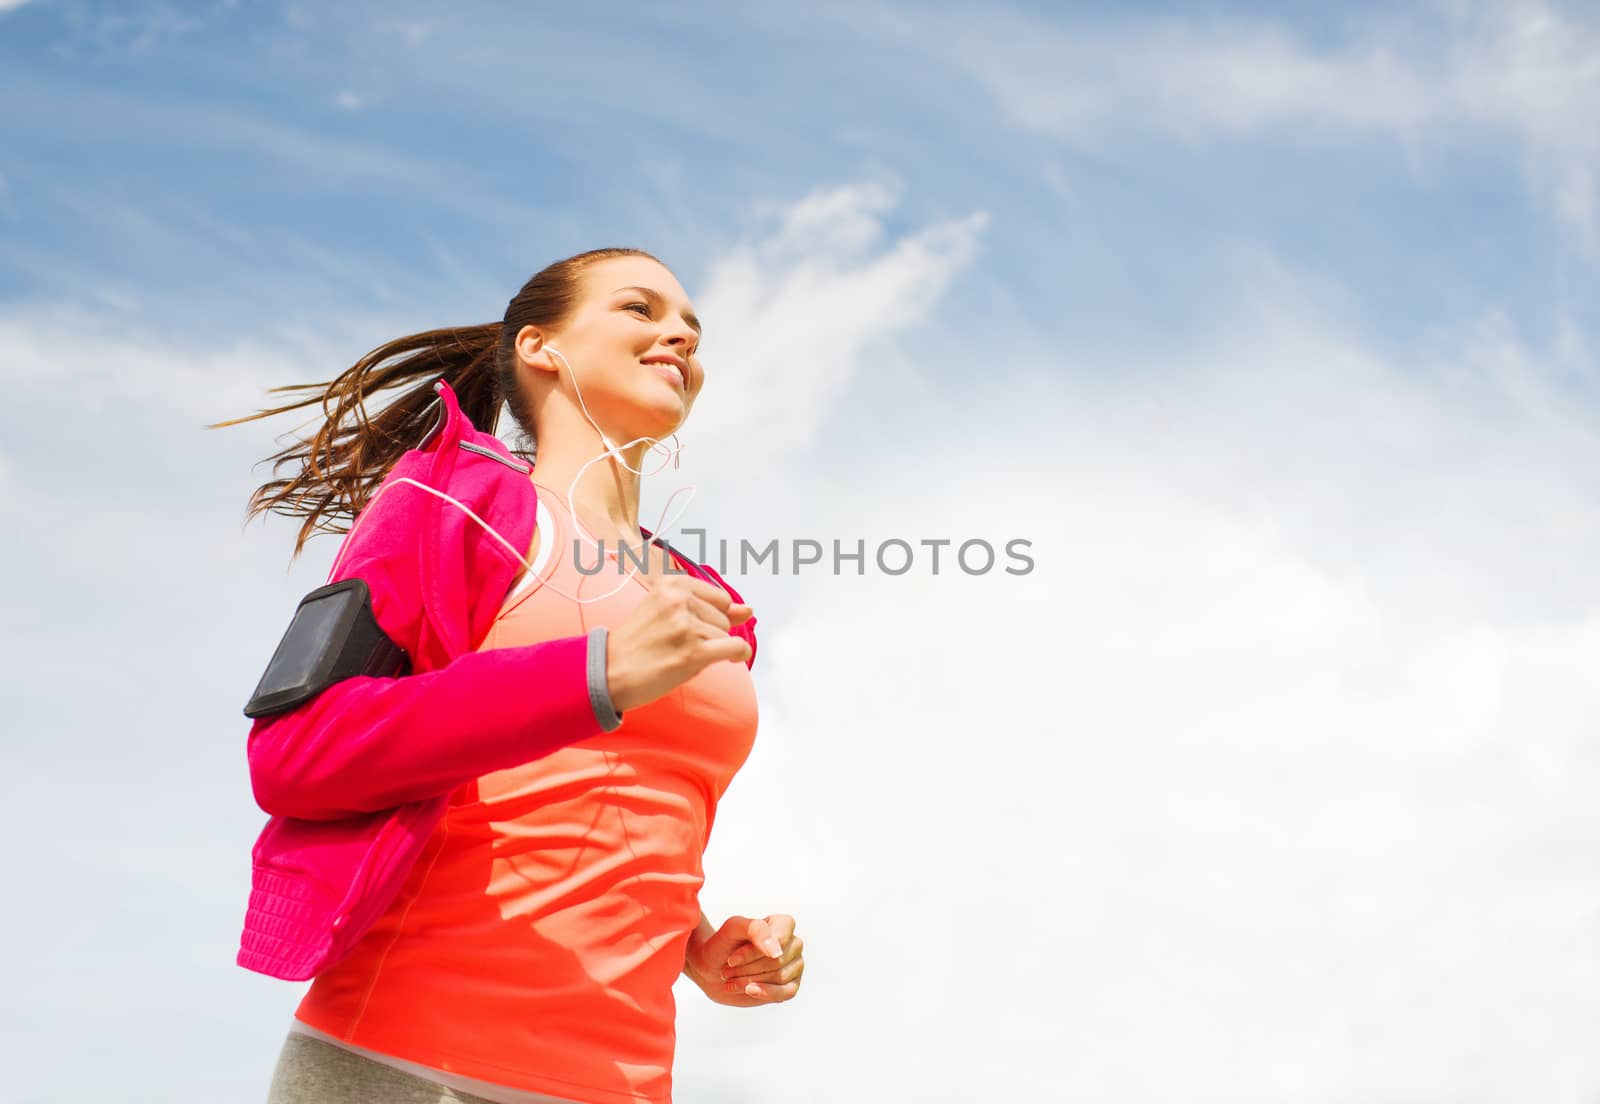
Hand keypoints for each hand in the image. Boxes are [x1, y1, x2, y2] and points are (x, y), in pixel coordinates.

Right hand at [606, 575, 752, 712]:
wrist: (610, 671)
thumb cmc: (638, 644)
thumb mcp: (667, 613)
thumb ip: (710, 607)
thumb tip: (748, 609)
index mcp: (671, 585)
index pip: (719, 597)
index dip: (713, 617)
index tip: (693, 629)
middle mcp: (679, 601)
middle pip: (723, 617)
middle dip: (711, 633)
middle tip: (679, 644)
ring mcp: (687, 626)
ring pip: (726, 635)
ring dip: (713, 648)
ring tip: (683, 654)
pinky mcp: (694, 652)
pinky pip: (735, 647)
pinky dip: (738, 654)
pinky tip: (731, 658)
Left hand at [685, 914, 803, 1007]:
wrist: (714, 969)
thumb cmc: (724, 944)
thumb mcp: (734, 928)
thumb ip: (756, 930)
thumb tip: (777, 952)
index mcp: (784, 924)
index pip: (779, 939)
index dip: (753, 952)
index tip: (731, 960)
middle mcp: (794, 944)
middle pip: (777, 961)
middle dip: (747, 968)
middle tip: (727, 970)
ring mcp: (795, 966)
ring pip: (780, 978)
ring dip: (751, 981)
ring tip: (732, 979)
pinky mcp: (790, 986)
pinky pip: (786, 993)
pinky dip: (764, 993)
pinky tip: (749, 990)